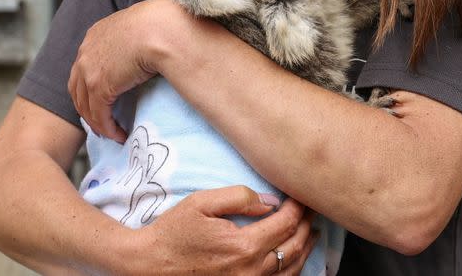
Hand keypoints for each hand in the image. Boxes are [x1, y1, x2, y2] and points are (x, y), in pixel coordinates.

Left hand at [69, 0, 187, 142]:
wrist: (160, 29)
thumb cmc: (160, 26)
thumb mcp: (137, 29)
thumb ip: (130, 41)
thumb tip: (141, 51)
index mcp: (94, 35)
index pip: (83, 68)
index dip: (89, 88)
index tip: (101, 101)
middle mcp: (85, 52)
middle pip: (78, 89)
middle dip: (88, 109)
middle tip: (102, 123)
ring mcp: (89, 69)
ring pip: (86, 106)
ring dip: (98, 124)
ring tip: (112, 133)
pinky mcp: (99, 86)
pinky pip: (99, 115)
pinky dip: (107, 128)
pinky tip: (119, 134)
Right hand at [126, 186, 317, 275]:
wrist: (149, 266)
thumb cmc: (173, 232)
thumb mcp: (202, 203)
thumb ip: (239, 197)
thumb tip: (270, 201)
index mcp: (244, 246)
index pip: (287, 223)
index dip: (299, 206)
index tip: (301, 194)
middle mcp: (252, 271)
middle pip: (295, 246)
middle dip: (307, 224)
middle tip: (311, 208)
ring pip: (292, 268)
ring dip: (305, 247)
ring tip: (311, 231)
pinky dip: (293, 268)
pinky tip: (294, 256)